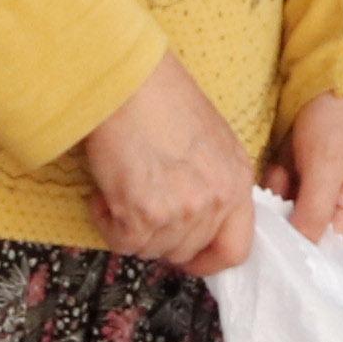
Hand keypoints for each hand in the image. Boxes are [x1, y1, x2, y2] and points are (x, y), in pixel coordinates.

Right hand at [78, 50, 255, 274]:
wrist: (125, 81)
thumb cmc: (159, 97)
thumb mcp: (210, 140)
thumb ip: (212, 181)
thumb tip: (194, 216)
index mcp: (237, 179)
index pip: (237, 249)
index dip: (207, 260)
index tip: (186, 256)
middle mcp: (215, 199)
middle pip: (185, 251)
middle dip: (159, 238)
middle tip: (139, 211)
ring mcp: (182, 210)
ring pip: (151, 250)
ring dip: (130, 228)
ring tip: (120, 190)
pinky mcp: (144, 213)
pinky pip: (122, 242)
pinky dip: (107, 222)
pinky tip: (105, 193)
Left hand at [259, 92, 342, 242]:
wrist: (327, 82)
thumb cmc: (339, 124)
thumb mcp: (328, 169)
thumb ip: (314, 210)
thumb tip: (300, 247)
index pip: (320, 248)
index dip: (297, 249)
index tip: (274, 244)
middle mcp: (328, 209)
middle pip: (297, 233)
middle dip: (281, 218)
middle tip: (275, 198)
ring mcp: (307, 193)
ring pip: (279, 213)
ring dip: (273, 198)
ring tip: (281, 172)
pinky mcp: (290, 178)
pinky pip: (271, 193)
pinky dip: (268, 183)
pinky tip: (276, 165)